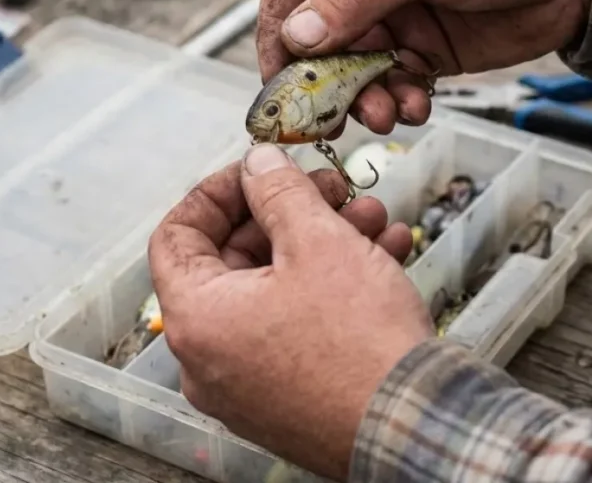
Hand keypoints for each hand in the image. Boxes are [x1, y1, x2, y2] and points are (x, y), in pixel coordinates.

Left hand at [148, 144, 434, 480]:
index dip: (217, 192)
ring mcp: (248, 383)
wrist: (415, 428)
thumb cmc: (359, 344)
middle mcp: (211, 358)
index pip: (176, 236)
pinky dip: (333, 286)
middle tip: (333, 190)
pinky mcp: (288, 396)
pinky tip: (385, 254)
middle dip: (289, 214)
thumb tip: (257, 163)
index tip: (259, 170)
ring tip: (372, 218)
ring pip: (275, 289)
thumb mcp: (318, 242)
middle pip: (234, 260)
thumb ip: (278, 191)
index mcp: (197, 319)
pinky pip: (298, 325)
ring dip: (322, 243)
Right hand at [257, 0, 591, 134]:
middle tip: (328, 113)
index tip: (279, 73)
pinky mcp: (424, 48)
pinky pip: (392, 82)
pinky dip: (398, 100)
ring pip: (353, 65)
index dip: (278, 26)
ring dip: (361, 94)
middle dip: (323, 75)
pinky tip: (417, 105)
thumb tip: (297, 36)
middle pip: (316, 32)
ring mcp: (394, 12)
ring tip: (384, 111)